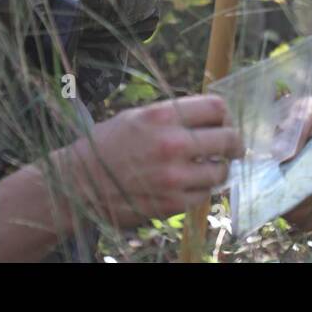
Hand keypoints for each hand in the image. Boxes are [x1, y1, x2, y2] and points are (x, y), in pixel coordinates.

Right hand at [64, 94, 243, 226]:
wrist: (77, 185)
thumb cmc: (108, 146)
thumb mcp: (138, 116)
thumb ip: (175, 114)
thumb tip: (213, 114)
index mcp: (162, 116)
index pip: (217, 107)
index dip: (225, 114)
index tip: (224, 121)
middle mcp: (171, 144)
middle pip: (228, 138)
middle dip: (234, 142)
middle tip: (233, 146)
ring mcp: (173, 177)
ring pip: (221, 171)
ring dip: (218, 168)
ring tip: (207, 167)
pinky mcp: (172, 204)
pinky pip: (204, 194)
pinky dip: (202, 189)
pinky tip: (190, 184)